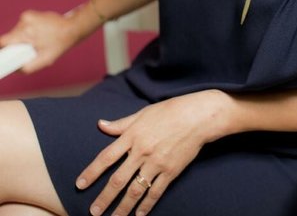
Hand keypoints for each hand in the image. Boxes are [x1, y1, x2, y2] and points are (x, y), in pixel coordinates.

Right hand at [0, 9, 78, 71]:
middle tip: (30, 49)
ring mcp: (26, 16)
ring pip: (16, 31)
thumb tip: (15, 68)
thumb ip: (27, 67)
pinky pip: (22, 26)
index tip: (5, 56)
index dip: (3, 50)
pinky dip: (27, 31)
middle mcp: (24, 22)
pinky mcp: (29, 13)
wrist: (72, 27)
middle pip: (10, 37)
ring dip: (23, 38)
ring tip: (37, 41)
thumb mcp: (45, 60)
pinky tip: (38, 34)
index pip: (3, 41)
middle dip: (17, 45)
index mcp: (26, 33)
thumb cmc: (60, 44)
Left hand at [76, 90, 227, 215]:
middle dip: (104, 198)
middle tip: (93, 212)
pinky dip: (146, 205)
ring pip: (135, 190)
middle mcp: (142, 151)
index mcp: (133, 135)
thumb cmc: (169, 111)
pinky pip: (155, 192)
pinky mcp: (170, 171)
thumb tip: (100, 124)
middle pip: (118, 179)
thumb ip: (121, 124)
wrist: (197, 117)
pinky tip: (139, 215)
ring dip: (122, 208)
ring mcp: (157, 163)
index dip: (91, 172)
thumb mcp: (142, 114)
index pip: (106, 157)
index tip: (79, 185)